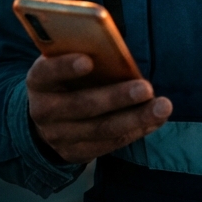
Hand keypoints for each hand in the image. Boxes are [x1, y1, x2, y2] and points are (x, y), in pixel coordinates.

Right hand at [26, 53, 171, 163]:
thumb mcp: (62, 62)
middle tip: (147, 88)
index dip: (65, 67)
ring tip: (163, 106)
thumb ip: (79, 53)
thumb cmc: (63, 78)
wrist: (44, 118)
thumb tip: (114, 48)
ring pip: (101, 129)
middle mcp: (44, 110)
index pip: (46, 72)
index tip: (88, 61)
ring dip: (136, 118)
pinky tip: (155, 120)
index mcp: (38, 80)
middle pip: (82, 105)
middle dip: (117, 97)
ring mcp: (58, 136)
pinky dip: (135, 131)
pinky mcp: (75, 153)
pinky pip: (109, 144)